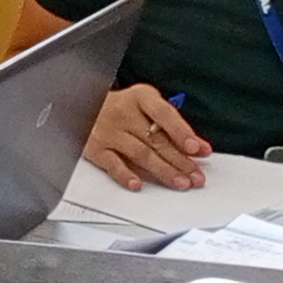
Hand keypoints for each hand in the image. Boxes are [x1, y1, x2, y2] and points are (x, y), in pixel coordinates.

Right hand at [84, 84, 208, 191]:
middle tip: (196, 175)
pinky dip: (126, 175)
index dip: (181, 132)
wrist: (84, 106)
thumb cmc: (122, 108)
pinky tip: (138, 184)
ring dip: (163, 171)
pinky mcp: (96, 148)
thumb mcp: (146, 106)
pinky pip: (113, 164)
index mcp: (141, 97)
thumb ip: (171, 126)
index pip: (164, 114)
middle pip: (156, 140)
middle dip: (180, 160)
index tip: (195, 148)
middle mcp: (124, 112)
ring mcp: (109, 131)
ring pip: (140, 154)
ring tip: (180, 182)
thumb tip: (198, 148)